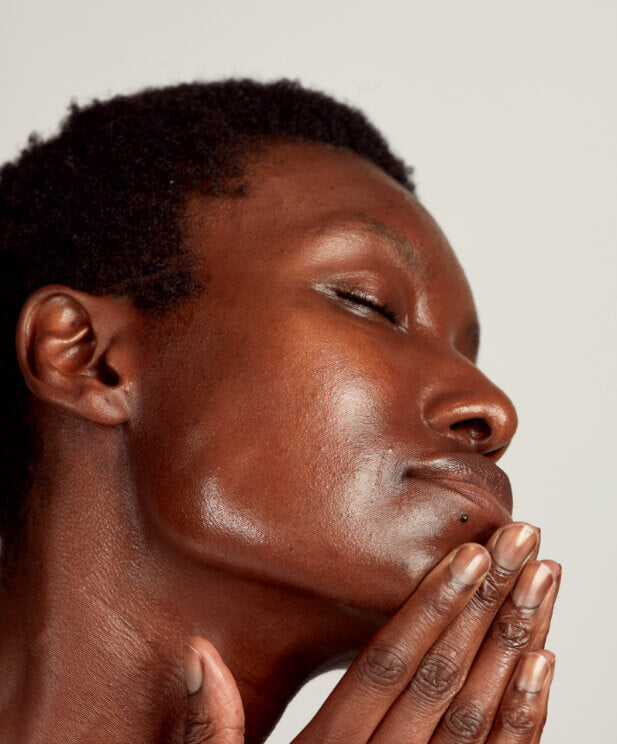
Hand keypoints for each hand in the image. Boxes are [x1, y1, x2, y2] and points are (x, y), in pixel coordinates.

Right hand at [179, 521, 560, 742]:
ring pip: (480, 715)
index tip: (469, 556)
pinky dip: (527, 715)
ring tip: (542, 579)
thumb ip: (211, 727)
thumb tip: (198, 653)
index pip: (386, 668)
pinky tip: (544, 662)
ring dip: (515, 643)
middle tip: (519, 540)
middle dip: (485, 603)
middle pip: (441, 678)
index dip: (431, 608)